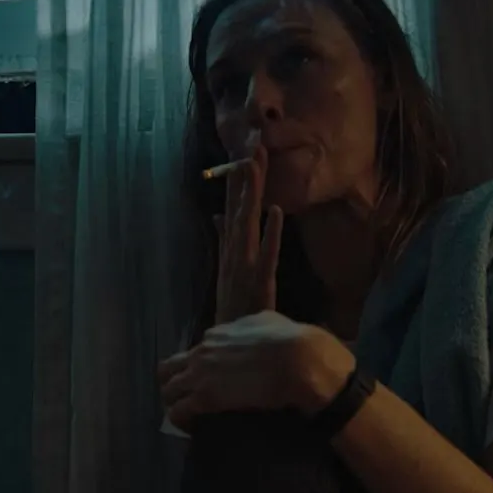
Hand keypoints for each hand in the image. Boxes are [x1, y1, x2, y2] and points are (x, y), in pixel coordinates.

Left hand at [157, 311, 355, 432]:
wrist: (298, 360)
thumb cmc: (292, 342)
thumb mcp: (270, 322)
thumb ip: (258, 325)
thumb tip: (263, 328)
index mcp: (218, 333)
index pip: (196, 351)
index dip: (199, 368)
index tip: (208, 381)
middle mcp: (203, 350)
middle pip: (169, 368)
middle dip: (174, 384)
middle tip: (188, 400)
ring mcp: (200, 374)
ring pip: (167, 390)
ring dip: (174, 404)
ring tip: (189, 418)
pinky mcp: (204, 397)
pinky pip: (178, 412)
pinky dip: (182, 421)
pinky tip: (192, 429)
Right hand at [213, 138, 283, 323]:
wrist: (228, 347)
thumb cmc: (232, 311)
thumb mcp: (225, 271)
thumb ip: (221, 241)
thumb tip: (217, 215)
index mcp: (228, 251)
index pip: (232, 209)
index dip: (237, 181)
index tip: (243, 153)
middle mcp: (233, 254)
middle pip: (239, 209)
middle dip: (245, 178)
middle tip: (252, 145)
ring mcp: (244, 267)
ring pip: (248, 224)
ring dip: (251, 194)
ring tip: (255, 166)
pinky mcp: (259, 282)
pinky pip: (267, 254)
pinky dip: (269, 233)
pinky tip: (275, 211)